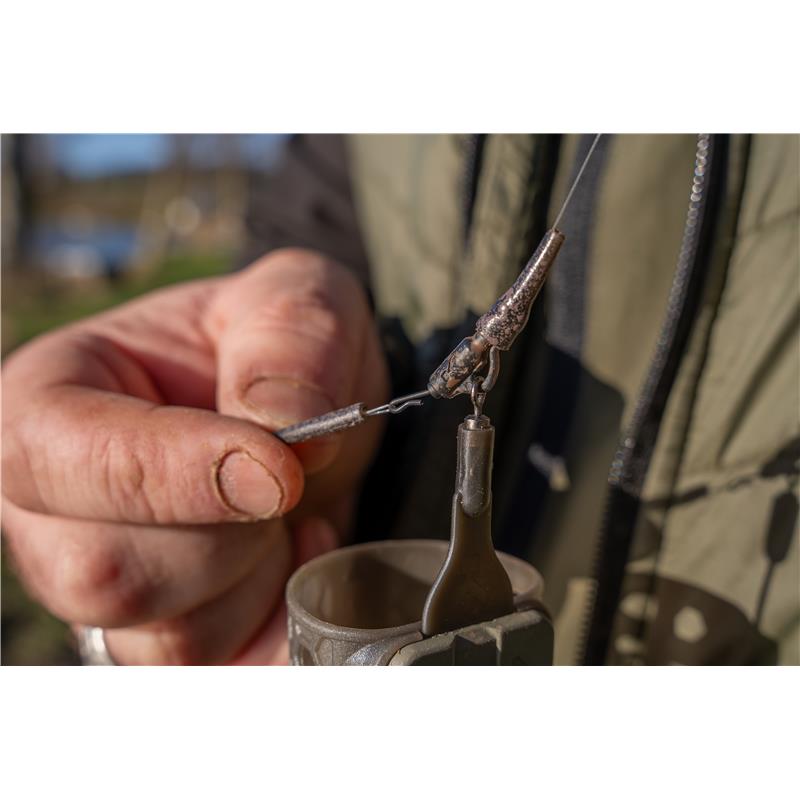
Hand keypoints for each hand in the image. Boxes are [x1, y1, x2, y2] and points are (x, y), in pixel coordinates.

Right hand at [1, 249, 388, 663]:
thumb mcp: (295, 300)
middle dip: (233, 532)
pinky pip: (222, 671)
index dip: (169, 473)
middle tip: (290, 476)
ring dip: (263, 574)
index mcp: (52, 400)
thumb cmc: (277, 345)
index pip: (60, 457)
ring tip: (288, 511)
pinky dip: (283, 624)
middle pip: (109, 572)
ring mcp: (108, 583)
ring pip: (171, 637)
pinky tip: (298, 558)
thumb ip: (287, 338)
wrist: (308, 411)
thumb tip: (280, 425)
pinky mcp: (167, 636)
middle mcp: (57, 509)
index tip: (280, 473)